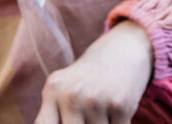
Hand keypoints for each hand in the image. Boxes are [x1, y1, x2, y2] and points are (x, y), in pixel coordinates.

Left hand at [34, 20, 152, 123]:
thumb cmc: (84, 82)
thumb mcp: (60, 90)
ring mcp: (95, 100)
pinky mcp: (119, 105)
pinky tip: (115, 113)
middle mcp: (70, 95)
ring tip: (100, 114)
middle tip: (85, 118)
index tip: (64, 123)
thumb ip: (52, 115)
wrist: (118, 55)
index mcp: (52, 91)